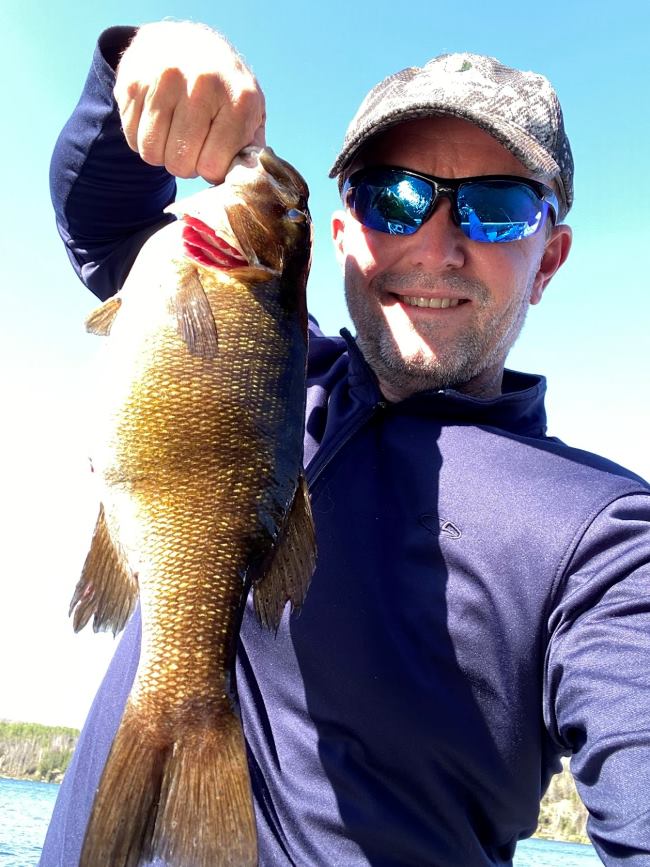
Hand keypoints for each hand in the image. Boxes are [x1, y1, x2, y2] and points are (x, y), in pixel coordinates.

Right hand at [114, 21, 265, 182]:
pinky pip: (133, 138)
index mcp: (239, 99)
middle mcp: (203, 84)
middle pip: (180, 162)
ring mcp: (165, 79)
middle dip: (185, 166)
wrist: (187, 43)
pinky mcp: (134, 81)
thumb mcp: (250, 114)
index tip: (213, 155)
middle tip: (192, 147)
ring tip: (175, 136)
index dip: (211, 171)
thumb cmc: (224, 91)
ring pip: (152, 153)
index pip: (213, 165)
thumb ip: (251, 151)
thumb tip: (243, 183)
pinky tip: (157, 122)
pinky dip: (143, 140)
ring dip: (162, 155)